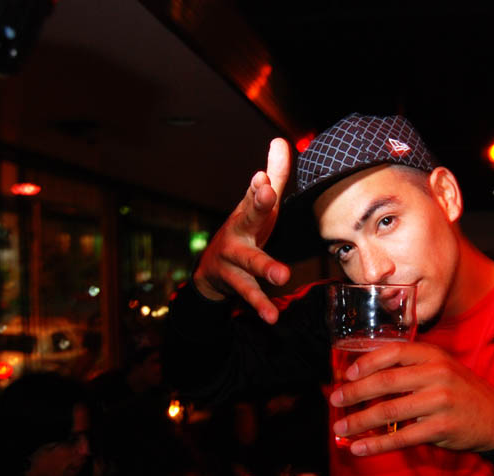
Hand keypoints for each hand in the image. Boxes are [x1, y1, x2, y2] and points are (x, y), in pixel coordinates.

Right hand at [193, 138, 291, 322]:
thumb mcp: (259, 206)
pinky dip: (261, 305)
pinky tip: (273, 316)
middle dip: (256, 206)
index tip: (265, 176)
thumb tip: (280, 140)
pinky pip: (250, 295)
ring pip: (249, 262)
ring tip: (282, 275)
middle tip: (267, 195)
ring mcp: (233, 259)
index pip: (254, 194)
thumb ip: (274, 175)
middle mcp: (237, 233)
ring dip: (265, 268)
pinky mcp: (234, 284)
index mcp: (247, 213)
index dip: (259, 184)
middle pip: (247, 217)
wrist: (211, 274)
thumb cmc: (244, 233)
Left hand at [329, 342, 493, 455]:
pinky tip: (360, 448)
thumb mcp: (440, 368)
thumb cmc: (460, 391)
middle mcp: (436, 373)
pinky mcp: (441, 427)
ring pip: (389, 410)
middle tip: (334, 400)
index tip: (346, 374)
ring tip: (340, 427)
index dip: (366, 362)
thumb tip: (365, 376)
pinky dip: (377, 445)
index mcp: (433, 354)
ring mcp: (440, 401)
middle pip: (386, 381)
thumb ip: (410, 368)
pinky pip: (401, 438)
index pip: (393, 352)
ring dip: (360, 421)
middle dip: (355, 392)